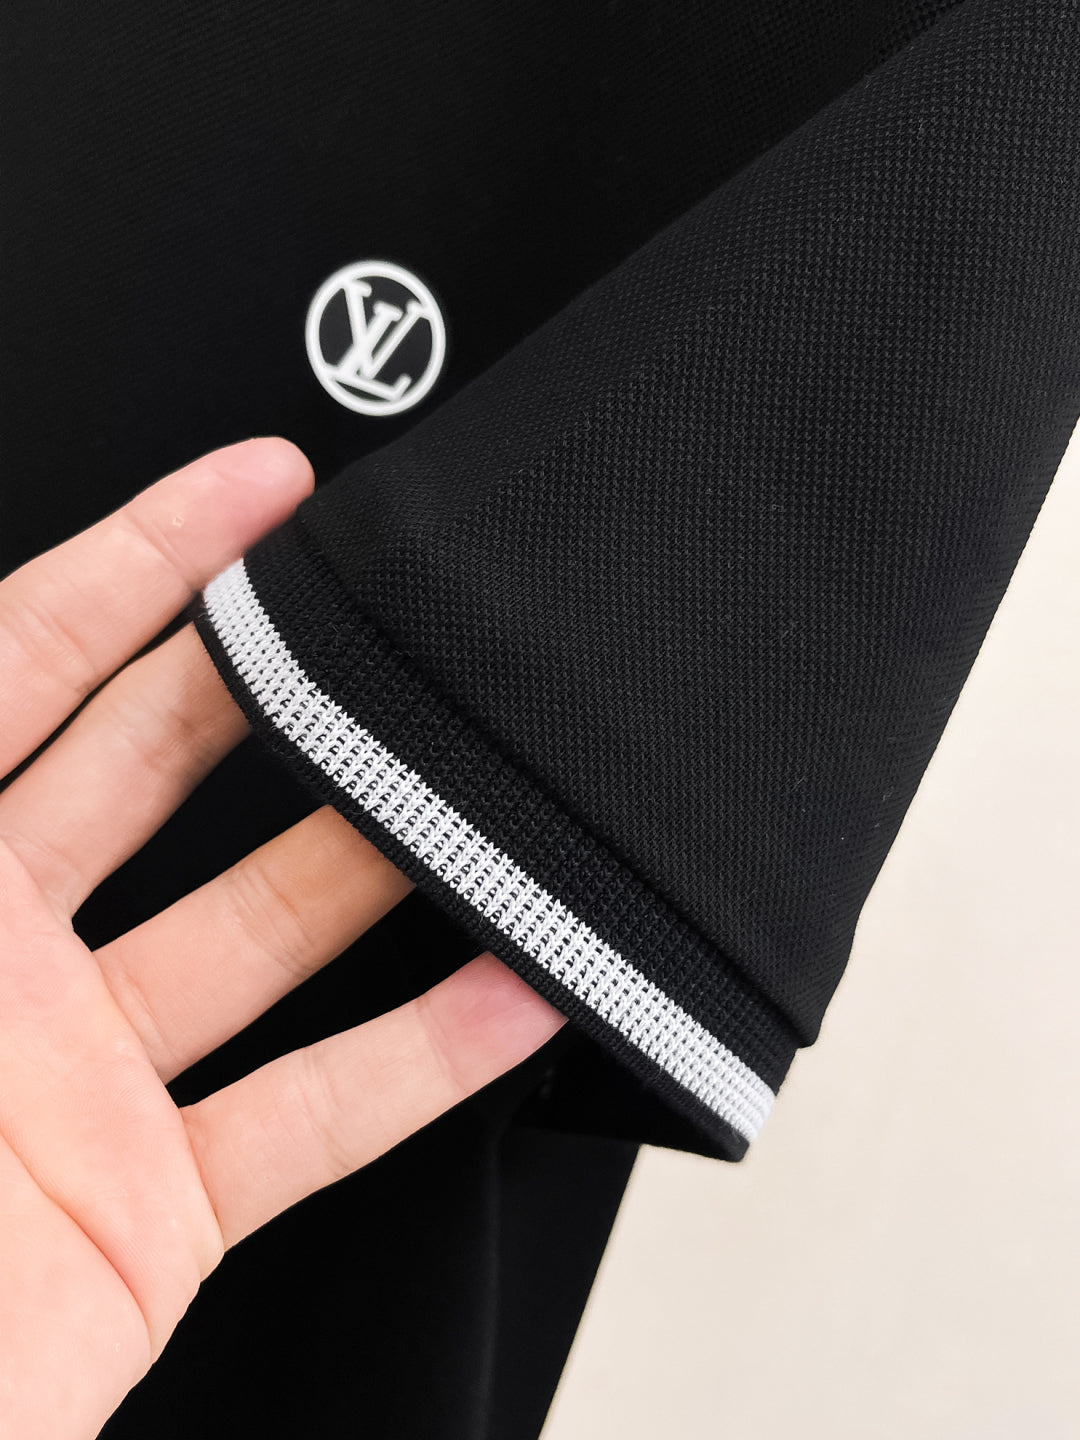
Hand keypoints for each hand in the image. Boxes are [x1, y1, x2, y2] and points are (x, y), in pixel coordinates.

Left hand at [0, 440, 564, 1438]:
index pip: (19, 664)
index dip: (140, 562)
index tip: (254, 494)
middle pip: (162, 767)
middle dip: (281, 678)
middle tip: (387, 622)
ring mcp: (82, 1085)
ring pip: (268, 931)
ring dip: (384, 867)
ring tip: (483, 802)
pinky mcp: (153, 1211)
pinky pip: (311, 1118)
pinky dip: (421, 1063)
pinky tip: (508, 1000)